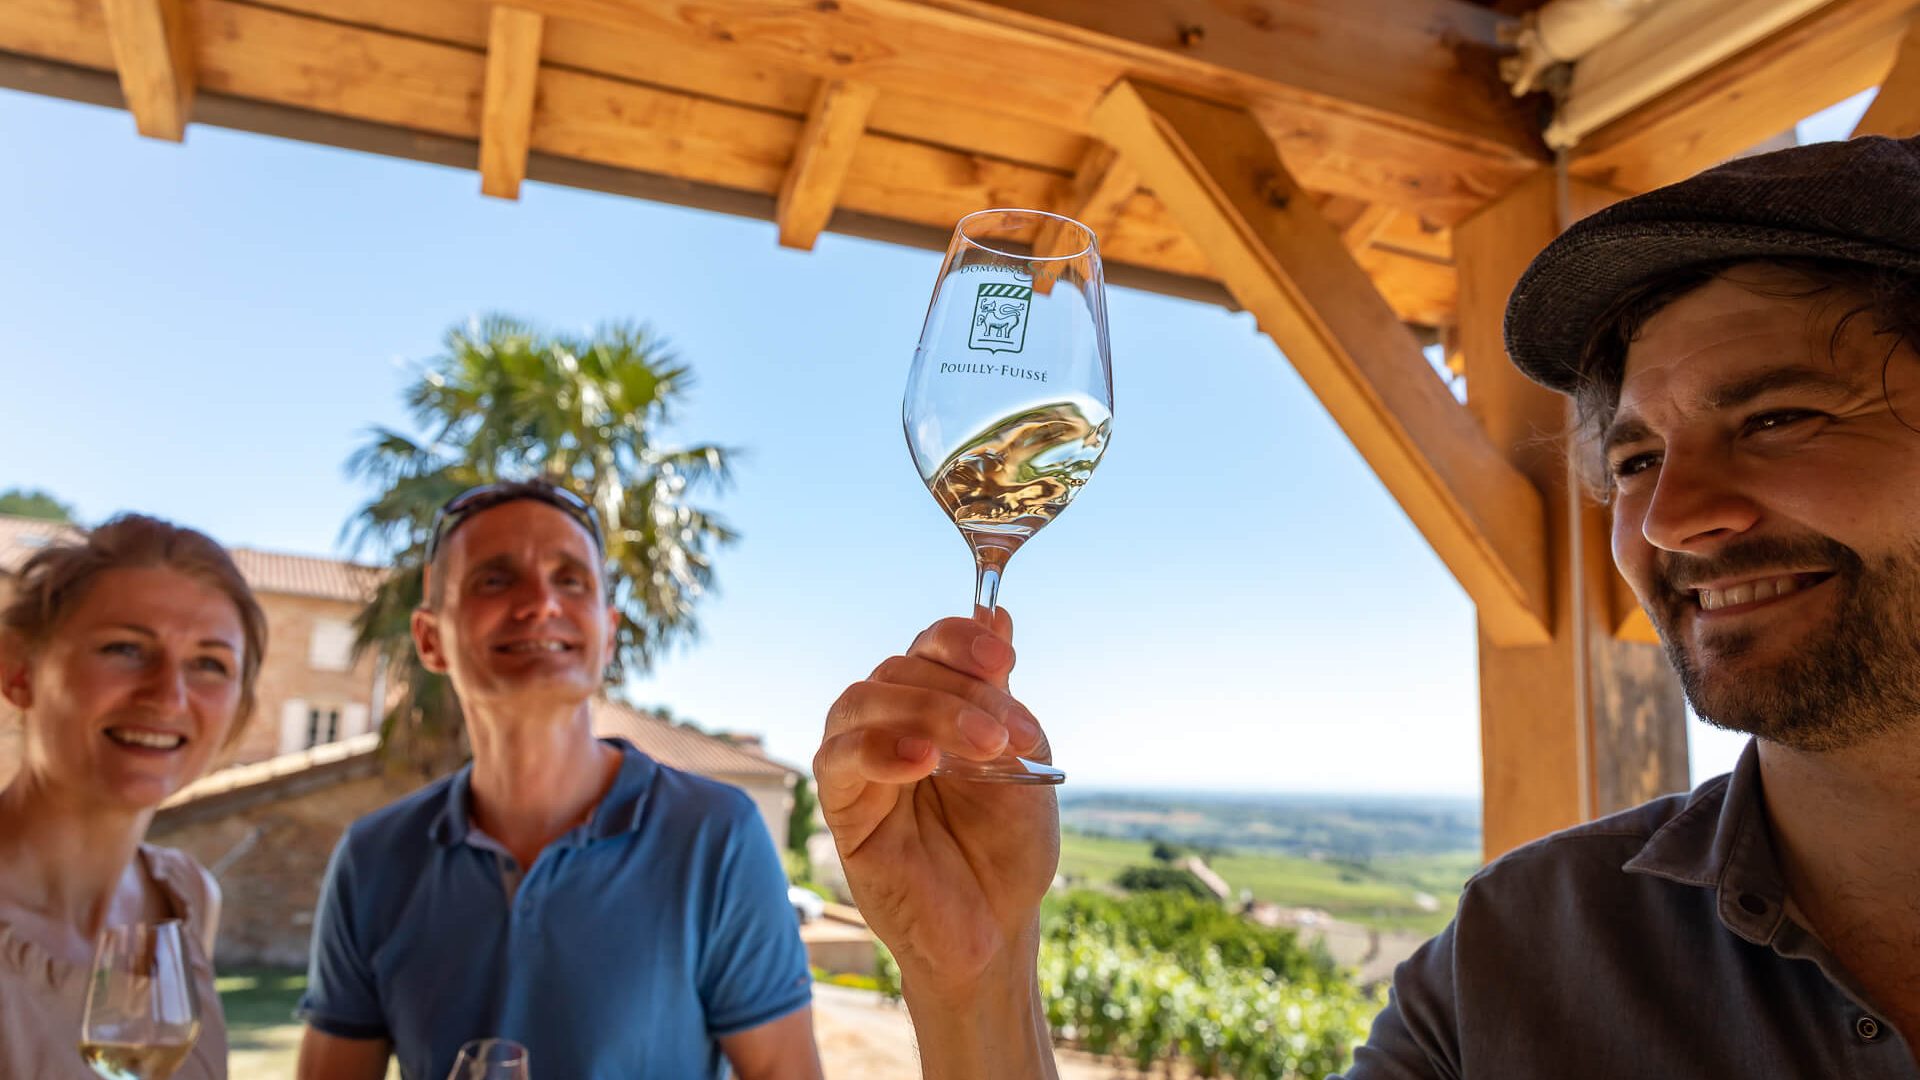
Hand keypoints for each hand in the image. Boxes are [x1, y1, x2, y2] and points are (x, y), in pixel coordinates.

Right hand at [815, 609, 1058, 997]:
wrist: (998, 925)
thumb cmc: (1008, 846)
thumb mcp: (1022, 762)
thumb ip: (1001, 696)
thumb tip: (996, 612)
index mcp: (936, 703)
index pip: (931, 645)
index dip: (961, 640)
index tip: (1004, 659)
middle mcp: (891, 722)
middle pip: (899, 668)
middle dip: (960, 692)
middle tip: (1007, 736)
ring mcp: (862, 761)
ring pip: (862, 701)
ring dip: (926, 712)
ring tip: (981, 749)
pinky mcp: (842, 807)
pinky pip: (838, 760)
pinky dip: (878, 749)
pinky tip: (922, 762)